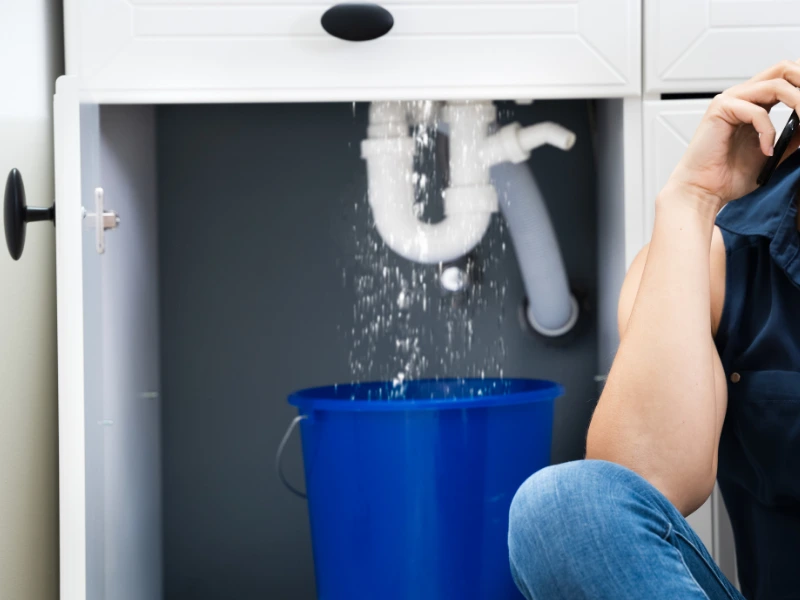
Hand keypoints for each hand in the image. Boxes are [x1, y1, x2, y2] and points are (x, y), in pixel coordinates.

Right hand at [667, 60, 799, 211]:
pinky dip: (769, 132)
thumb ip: (793, 136)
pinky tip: (766, 151)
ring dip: (798, 103)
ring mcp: (731, 101)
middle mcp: (742, 97)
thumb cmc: (727, 176)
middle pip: (784, 69)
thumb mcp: (773, 152)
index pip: (787, 79)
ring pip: (777, 85)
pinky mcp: (721, 109)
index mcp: (754, 104)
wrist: (703, 191)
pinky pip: (758, 112)